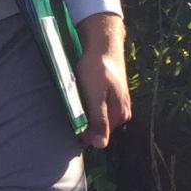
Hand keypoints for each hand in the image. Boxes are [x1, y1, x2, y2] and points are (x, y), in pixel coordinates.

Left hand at [75, 12, 131, 147]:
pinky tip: (80, 97)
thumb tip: (100, 146)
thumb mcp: (95, 95)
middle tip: (68, 112)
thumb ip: (98, 119)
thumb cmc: (97, 69)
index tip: (68, 126)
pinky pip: (98, 107)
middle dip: (84, 124)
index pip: (99, 136)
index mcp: (120, 115)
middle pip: (99, 128)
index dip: (82, 134)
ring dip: (85, 114)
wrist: (102, 44)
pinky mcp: (111, 95)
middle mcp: (122, 112)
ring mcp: (118, 103)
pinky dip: (88, 105)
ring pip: (98, 117)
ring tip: (74, 103)